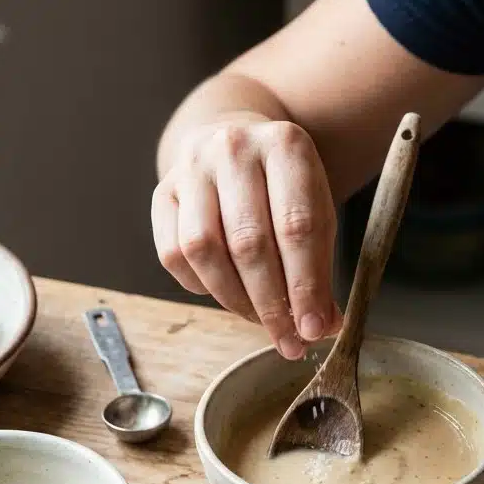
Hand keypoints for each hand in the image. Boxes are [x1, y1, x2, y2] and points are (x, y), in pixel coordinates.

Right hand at [152, 116, 341, 358]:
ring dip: (234, 299)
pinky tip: (227, 291)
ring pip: (204, 249)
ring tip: (260, 319)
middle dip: (271, 303)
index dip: (306, 285)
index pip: (297, 226)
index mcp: (285, 145)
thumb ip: (320, 266)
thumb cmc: (284, 187)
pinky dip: (201, 285)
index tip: (313, 329)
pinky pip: (173, 254)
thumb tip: (321, 326)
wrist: (238, 143)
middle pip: (249, 242)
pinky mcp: (162, 192)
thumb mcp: (318, 212)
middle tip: (289, 340)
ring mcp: (191, 168)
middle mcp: (233, 148)